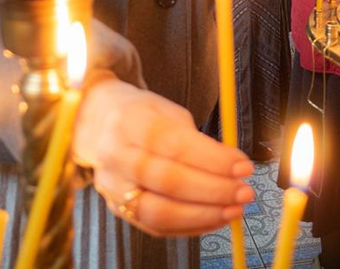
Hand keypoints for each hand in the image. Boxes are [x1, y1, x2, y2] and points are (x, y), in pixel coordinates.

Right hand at [73, 77, 254, 236]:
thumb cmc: (139, 114)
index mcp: (130, 122)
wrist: (94, 123)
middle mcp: (117, 156)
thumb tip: (231, 165)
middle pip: (168, 181)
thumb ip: (194, 137)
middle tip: (245, 190)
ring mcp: (113, 187)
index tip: (243, 165)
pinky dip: (190, 227)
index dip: (213, 159)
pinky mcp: (117, 209)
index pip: (175, 145)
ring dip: (204, 215)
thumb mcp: (165, 110)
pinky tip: (214, 218)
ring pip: (160, 212)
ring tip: (234, 209)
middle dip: (214, 190)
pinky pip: (156, 228)